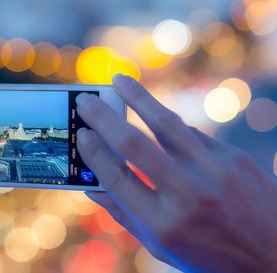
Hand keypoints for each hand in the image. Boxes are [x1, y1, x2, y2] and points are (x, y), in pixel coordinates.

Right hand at [76, 74, 276, 272]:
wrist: (274, 257)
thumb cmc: (208, 257)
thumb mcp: (160, 245)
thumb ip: (124, 214)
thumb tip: (92, 185)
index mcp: (162, 223)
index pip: (116, 176)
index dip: (93, 151)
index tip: (80, 133)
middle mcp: (187, 194)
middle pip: (134, 144)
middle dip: (103, 117)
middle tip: (86, 100)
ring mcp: (215, 172)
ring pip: (166, 123)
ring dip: (138, 97)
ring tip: (119, 81)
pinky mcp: (234, 158)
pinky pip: (193, 134)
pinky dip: (170, 125)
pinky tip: (155, 118)